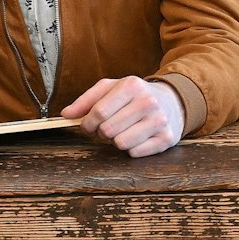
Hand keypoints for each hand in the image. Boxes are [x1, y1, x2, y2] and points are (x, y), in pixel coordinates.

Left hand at [63, 76, 184, 156]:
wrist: (172, 101)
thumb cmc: (134, 95)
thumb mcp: (111, 88)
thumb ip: (86, 100)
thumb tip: (66, 114)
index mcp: (131, 85)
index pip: (99, 112)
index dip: (87, 123)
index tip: (87, 125)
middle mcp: (148, 102)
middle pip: (108, 130)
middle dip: (102, 132)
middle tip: (108, 127)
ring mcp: (159, 120)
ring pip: (121, 144)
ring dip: (116, 141)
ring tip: (123, 131)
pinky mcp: (167, 138)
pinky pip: (135, 153)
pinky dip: (131, 149)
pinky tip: (137, 137)